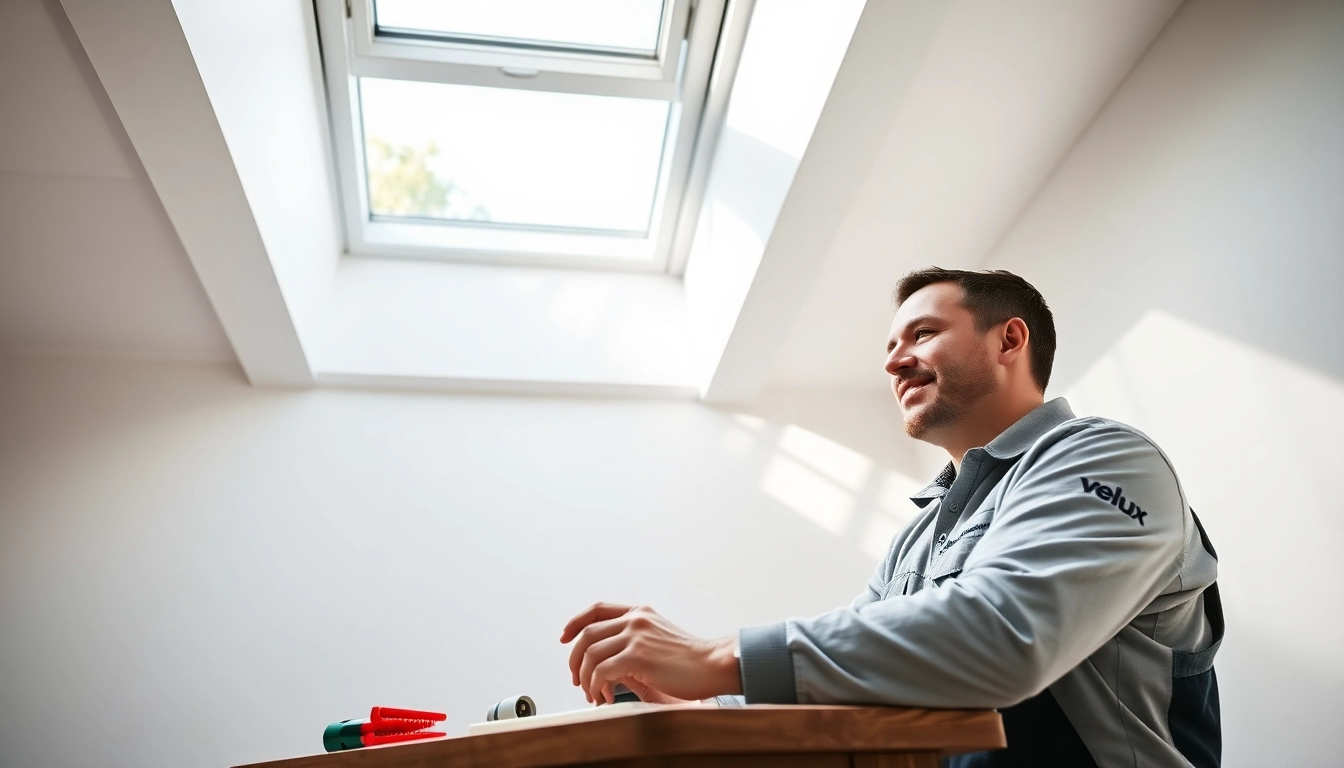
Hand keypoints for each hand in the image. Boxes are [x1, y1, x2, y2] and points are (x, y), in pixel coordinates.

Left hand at [560, 602, 740, 704]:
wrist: (712, 664)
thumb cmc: (690, 659)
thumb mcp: (659, 636)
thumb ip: (636, 638)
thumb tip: (608, 657)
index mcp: (639, 613)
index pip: (597, 609)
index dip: (575, 623)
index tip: (565, 638)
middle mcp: (635, 619)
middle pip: (587, 634)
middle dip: (575, 660)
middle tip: (577, 679)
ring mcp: (636, 636)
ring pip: (591, 654)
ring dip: (586, 678)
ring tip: (593, 693)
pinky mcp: (638, 656)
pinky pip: (602, 671)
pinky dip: (597, 686)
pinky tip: (605, 696)